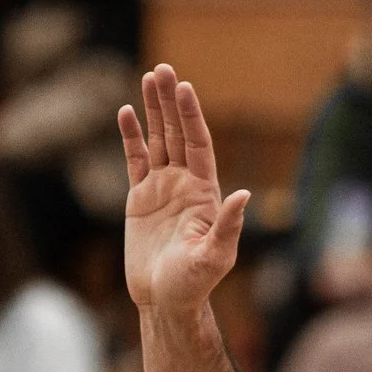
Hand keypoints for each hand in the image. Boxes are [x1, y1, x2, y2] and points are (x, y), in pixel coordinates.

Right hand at [118, 64, 251, 313]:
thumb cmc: (194, 284)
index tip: (183, 88)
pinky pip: (135, 160)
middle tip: (162, 70)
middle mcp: (185, 184)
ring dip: (153, 110)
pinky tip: (126, 112)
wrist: (165, 301)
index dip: (191, 116)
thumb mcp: (214, 256)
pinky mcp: (140, 199)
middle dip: (170, 102)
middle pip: (177, 133)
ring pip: (157, 140)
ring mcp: (162, 189)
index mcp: (206, 192)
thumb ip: (228, 226)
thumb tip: (244, 196)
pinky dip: (131, 136)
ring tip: (148, 77)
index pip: (198, 144)